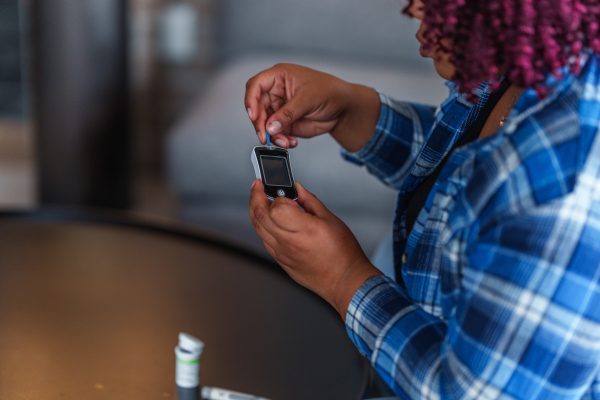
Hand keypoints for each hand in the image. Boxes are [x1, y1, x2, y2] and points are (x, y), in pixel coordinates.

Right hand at [244, 63, 379, 151]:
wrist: (343, 108)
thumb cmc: (330, 92)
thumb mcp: (308, 99)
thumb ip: (288, 113)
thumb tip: (271, 126)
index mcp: (279, 77)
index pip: (256, 85)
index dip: (251, 100)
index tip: (253, 115)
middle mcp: (276, 92)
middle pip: (256, 108)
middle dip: (260, 123)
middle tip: (265, 136)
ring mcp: (279, 108)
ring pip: (264, 124)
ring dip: (271, 135)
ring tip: (284, 141)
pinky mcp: (284, 123)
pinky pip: (275, 134)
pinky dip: (280, 140)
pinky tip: (290, 142)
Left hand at [248, 180, 381, 318]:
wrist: (345, 281)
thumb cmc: (343, 254)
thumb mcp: (331, 220)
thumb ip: (310, 201)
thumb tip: (298, 189)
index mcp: (304, 229)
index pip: (276, 207)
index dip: (277, 194)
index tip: (282, 188)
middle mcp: (289, 242)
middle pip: (260, 215)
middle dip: (255, 196)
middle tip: (257, 185)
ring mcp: (282, 254)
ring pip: (258, 228)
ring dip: (255, 210)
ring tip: (259, 199)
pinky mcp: (281, 262)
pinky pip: (264, 240)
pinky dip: (262, 226)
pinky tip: (268, 220)